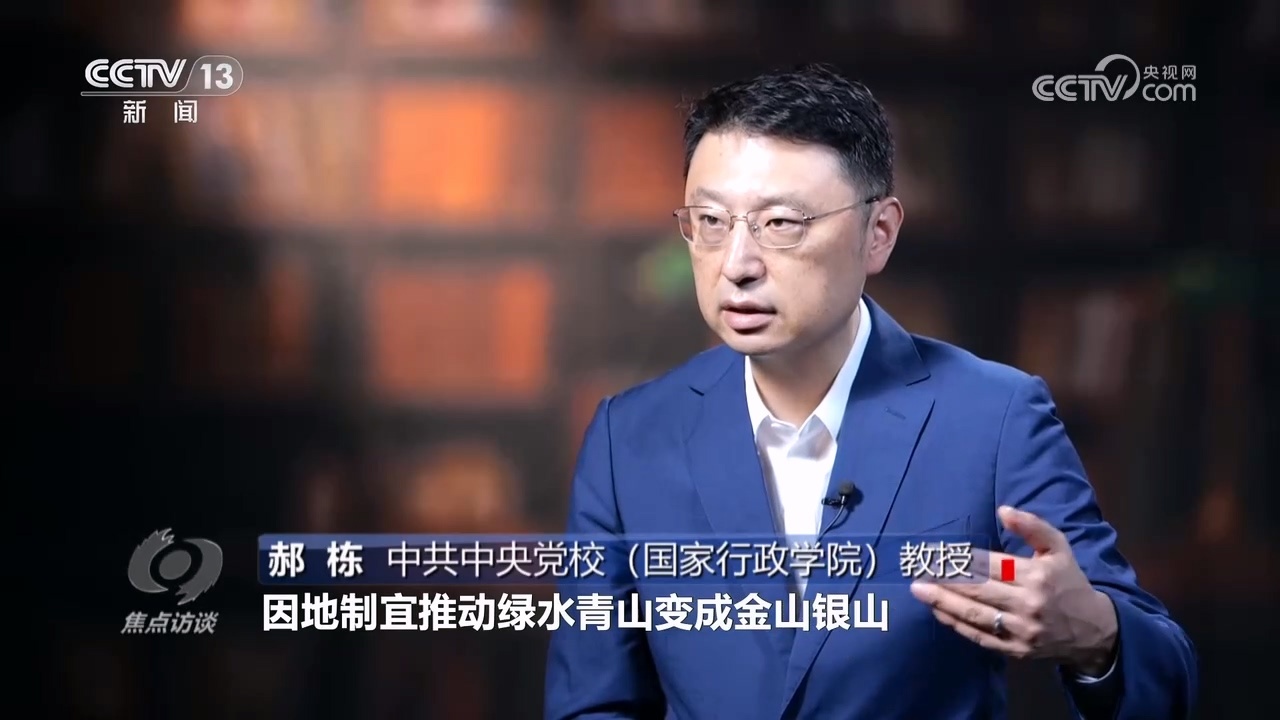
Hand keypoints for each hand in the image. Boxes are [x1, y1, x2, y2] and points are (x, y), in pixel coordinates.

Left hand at [909, 506, 1118, 673]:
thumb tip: (1004, 510)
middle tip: (918, 571)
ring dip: (943, 602)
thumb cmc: (1069, 582)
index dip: (961, 559)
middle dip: (945, 580)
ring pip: (975, 614)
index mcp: (1037, 575)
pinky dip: (957, 625)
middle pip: (978, 590)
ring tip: (919, 591)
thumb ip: (1032, 526)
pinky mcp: (1016, 650)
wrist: (1093, 630)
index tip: (937, 553)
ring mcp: (1021, 630)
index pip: (990, 565)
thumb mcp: (1058, 548)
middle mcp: (1028, 603)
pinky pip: (980, 637)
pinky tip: (939, 612)